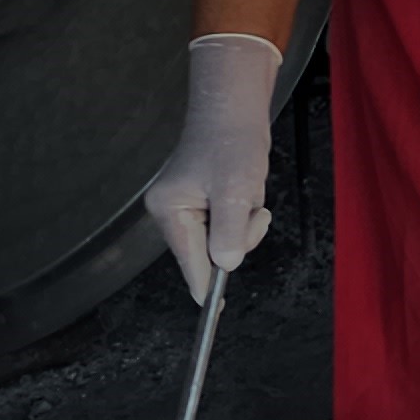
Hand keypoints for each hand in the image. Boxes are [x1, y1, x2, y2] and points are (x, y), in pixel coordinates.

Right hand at [139, 33, 279, 301]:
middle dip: (238, 234)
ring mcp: (188, 207)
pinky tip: (245, 189)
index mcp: (169, 210)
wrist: (236, 107)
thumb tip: (225, 266)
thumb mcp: (237, 189)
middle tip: (249, 206)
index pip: (190, 261)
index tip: (214, 311)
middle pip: (210, 251)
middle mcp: (172, 211)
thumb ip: (230, 230)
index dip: (206, 285)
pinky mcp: (205, 202)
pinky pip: (231, 223)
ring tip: (246, 189)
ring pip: (225, 238)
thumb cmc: (233, 142)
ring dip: (245, 220)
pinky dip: (245, 211)